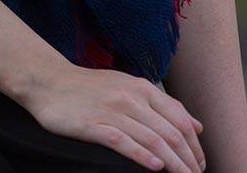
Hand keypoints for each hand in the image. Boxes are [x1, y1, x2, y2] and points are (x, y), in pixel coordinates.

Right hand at [22, 61, 203, 172]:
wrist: (46, 80)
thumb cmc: (89, 87)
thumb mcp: (129, 86)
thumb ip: (163, 104)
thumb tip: (197, 125)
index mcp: (142, 88)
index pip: (181, 121)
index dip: (195, 146)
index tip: (199, 164)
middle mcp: (130, 98)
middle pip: (171, 134)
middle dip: (188, 160)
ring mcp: (111, 110)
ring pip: (153, 140)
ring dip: (173, 164)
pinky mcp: (92, 124)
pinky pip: (123, 142)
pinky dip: (142, 155)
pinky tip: (155, 167)